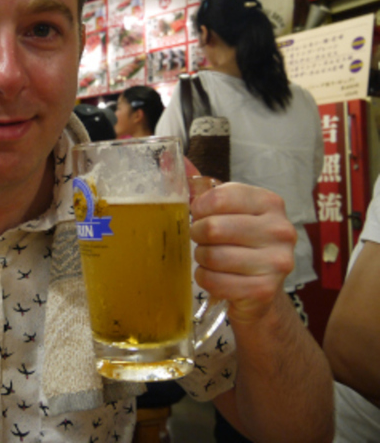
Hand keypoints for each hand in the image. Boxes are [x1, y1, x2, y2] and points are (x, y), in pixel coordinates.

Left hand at [189, 182, 295, 324]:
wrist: (262, 284)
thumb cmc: (239, 239)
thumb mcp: (227, 209)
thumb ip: (200, 186)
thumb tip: (167, 158)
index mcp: (269, 202)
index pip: (219, 198)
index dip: (199, 208)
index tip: (199, 215)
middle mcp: (279, 230)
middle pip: (214, 228)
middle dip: (197, 234)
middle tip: (201, 239)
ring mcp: (276, 261)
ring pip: (213, 256)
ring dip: (201, 258)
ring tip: (209, 257)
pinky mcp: (265, 289)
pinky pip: (216, 282)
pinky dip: (205, 278)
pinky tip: (214, 275)